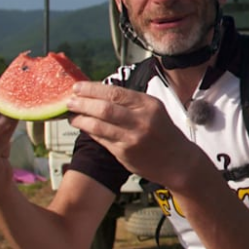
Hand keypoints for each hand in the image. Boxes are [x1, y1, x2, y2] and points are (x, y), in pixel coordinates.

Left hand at [65, 81, 199, 186]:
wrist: (178, 161)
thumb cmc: (163, 133)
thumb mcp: (154, 110)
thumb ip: (130, 102)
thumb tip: (98, 94)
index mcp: (148, 105)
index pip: (115, 93)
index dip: (92, 89)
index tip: (78, 87)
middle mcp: (141, 120)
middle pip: (104, 108)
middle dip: (82, 103)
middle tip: (69, 101)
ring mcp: (133, 138)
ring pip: (99, 125)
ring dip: (81, 119)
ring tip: (72, 115)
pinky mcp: (125, 153)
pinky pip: (102, 139)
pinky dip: (90, 132)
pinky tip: (84, 127)